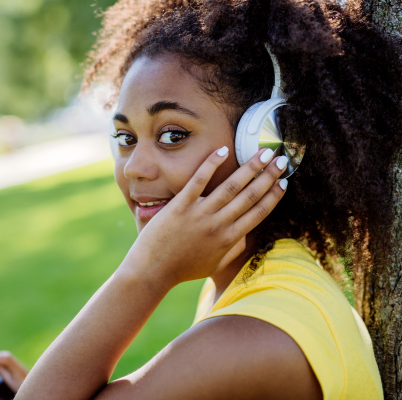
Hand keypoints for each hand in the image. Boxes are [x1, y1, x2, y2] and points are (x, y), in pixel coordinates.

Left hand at [123, 147, 287, 287]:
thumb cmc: (182, 270)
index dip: (274, 196)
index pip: (258, 212)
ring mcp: (200, 214)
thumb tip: (246, 238)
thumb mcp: (213, 265)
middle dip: (269, 176)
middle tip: (281, 160)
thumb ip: (232, 251)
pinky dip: (211, 164)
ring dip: (250, 167)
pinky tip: (222, 150)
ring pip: (231, 186)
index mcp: (229, 239)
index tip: (284, 182)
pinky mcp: (180, 206)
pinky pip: (198, 181)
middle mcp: (219, 225)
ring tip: (264, 152)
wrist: (152, 271)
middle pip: (251, 196)